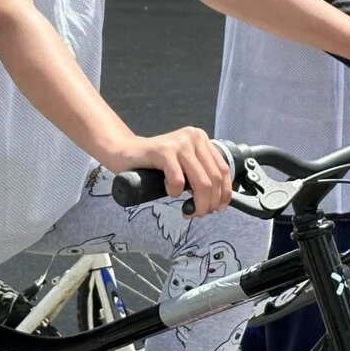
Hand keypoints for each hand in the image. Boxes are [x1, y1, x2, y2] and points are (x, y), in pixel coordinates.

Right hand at [104, 127, 230, 216]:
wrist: (124, 152)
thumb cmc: (154, 164)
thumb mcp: (184, 165)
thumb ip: (200, 175)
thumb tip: (217, 202)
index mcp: (201, 139)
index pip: (223, 170)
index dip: (224, 193)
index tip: (219, 209)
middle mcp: (193, 137)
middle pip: (214, 178)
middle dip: (209, 203)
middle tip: (197, 213)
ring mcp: (178, 142)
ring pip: (201, 182)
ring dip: (197, 204)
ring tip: (188, 211)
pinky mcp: (162, 150)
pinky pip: (178, 180)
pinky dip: (175, 192)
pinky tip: (169, 192)